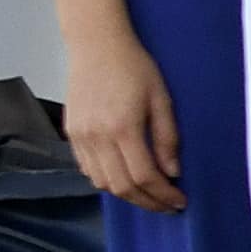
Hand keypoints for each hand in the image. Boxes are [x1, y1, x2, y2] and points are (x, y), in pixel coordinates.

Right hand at [59, 30, 181, 212]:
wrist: (97, 45)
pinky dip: (106, 180)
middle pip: (121, 186)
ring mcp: (80, 135)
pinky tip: (125, 177)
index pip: (144, 176)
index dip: (163, 195)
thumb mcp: (162, 99)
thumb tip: (173, 171)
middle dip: (147, 202)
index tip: (179, 201)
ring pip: (101, 182)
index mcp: (122, 127)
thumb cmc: (133, 67)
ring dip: (127, 194)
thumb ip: (167, 138)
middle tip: (167, 205)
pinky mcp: (71, 132)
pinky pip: (87, 168)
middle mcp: (96, 136)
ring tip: (149, 194)